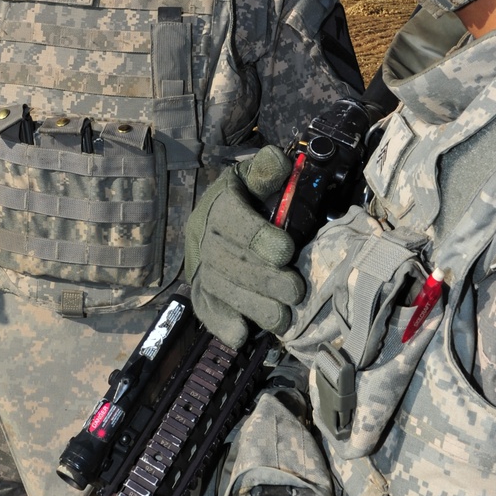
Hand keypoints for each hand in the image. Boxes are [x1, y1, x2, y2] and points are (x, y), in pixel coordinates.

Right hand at [185, 145, 304, 348]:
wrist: (214, 219)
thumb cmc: (246, 198)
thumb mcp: (254, 177)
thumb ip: (266, 171)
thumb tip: (279, 161)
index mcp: (218, 207)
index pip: (233, 222)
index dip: (259, 238)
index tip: (287, 250)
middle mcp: (203, 238)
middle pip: (228, 262)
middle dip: (264, 279)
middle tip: (295, 291)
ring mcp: (200, 267)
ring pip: (220, 289)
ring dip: (251, 306)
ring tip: (282, 319)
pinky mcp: (201, 291)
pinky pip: (205, 308)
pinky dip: (221, 324)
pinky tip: (241, 335)